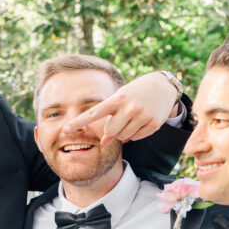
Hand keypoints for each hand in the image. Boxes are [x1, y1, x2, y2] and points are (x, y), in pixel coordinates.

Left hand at [64, 71, 180, 144]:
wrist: (162, 86)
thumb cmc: (133, 94)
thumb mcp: (119, 101)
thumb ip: (108, 119)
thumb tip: (104, 142)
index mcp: (117, 99)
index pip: (93, 113)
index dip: (78, 122)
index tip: (65, 129)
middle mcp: (130, 106)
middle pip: (110, 131)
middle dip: (112, 130)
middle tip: (119, 119)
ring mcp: (143, 115)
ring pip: (123, 137)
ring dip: (123, 132)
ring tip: (130, 119)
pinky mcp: (154, 124)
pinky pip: (136, 138)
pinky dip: (135, 133)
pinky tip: (140, 121)